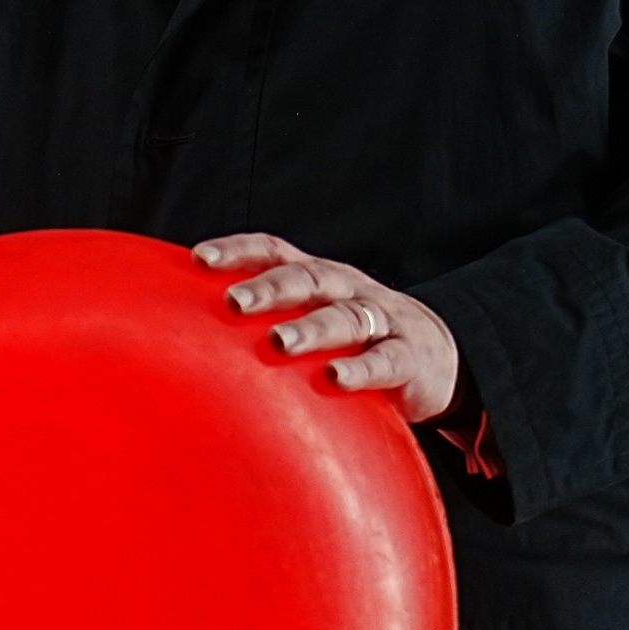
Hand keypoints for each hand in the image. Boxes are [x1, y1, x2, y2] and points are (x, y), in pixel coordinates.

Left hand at [196, 232, 460, 423]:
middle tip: (233, 302)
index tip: (199, 258)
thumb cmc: (356, 339)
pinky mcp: (409, 357)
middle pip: (307, 279)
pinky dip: (361, 368)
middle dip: (270, 288)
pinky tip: (336, 378)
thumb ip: (268, 323)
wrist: (438, 356)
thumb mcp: (314, 320)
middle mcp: (347, 289)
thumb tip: (190, 339)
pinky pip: (385, 360)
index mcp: (319, 278)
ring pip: (345, 316)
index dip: (239, 251)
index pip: (275, 251)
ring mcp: (381, 320)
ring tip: (278, 342)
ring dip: (310, 328)